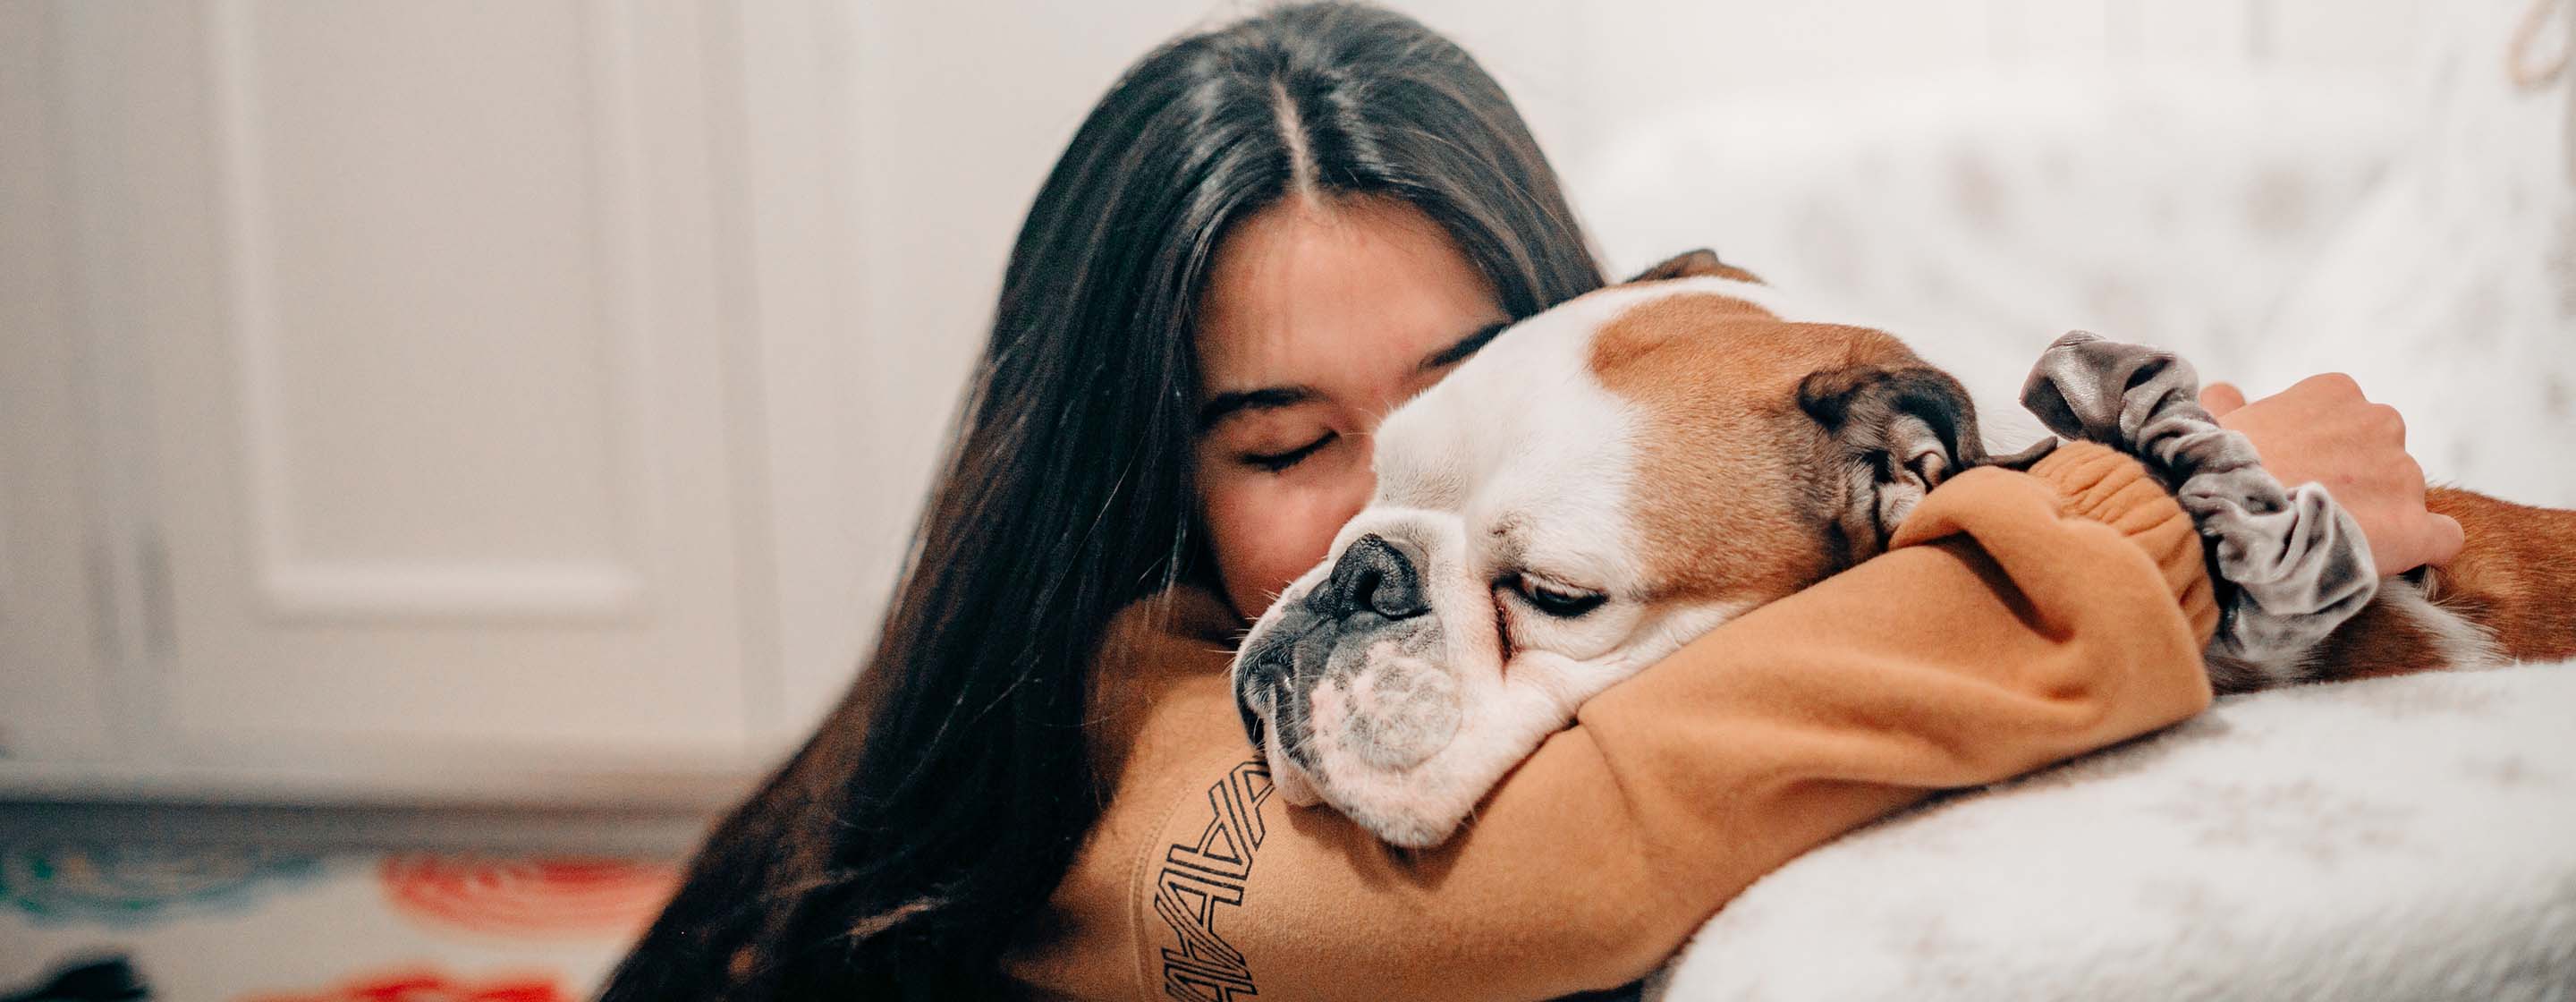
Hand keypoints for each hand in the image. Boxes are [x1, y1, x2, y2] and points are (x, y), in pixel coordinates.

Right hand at [2200, 375, 2463, 574]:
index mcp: (2336, 392)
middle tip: (2312, 513)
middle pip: (2383, 457)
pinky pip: (2442, 537)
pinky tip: (2390, 560)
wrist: (2224, 519)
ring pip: (2404, 498)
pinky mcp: (2413, 527)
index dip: (2324, 454)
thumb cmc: (2211, 469)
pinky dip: (2422, 548)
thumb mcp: (2213, 420)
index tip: (2296, 477)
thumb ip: (2229, 402)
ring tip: (2330, 544)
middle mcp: (2381, 423)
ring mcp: (2402, 475)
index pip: (2349, 421)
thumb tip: (2225, 393)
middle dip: (2356, 483)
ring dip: (2377, 517)